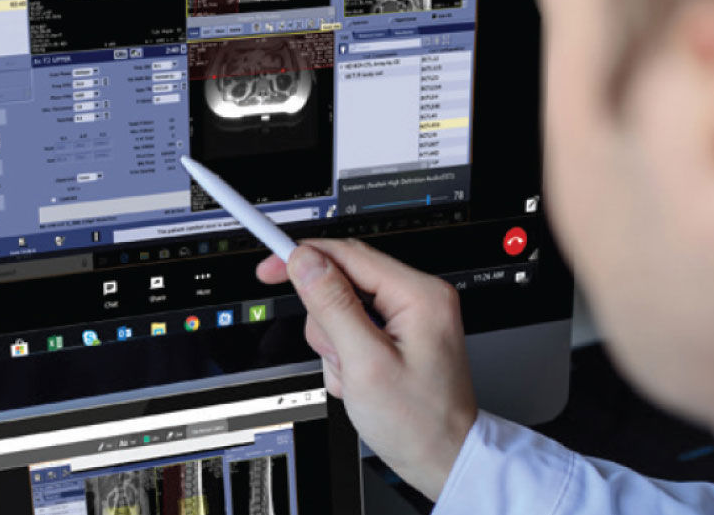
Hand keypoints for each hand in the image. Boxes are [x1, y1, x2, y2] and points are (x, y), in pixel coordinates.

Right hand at [256, 239, 477, 500]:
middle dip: (328, 323)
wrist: (443, 460)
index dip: (303, 257)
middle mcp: (418, 298)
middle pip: (342, 283)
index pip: (349, 255)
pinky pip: (353, 331)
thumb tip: (307, 263)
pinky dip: (346, 357)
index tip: (270, 266)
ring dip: (336, 346)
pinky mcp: (400, 335)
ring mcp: (410, 317)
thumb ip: (333, 306)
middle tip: (340, 358)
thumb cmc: (419, 422)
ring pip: (342, 310)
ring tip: (355, 376)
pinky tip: (361, 380)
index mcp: (420, 294)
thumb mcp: (365, 363)